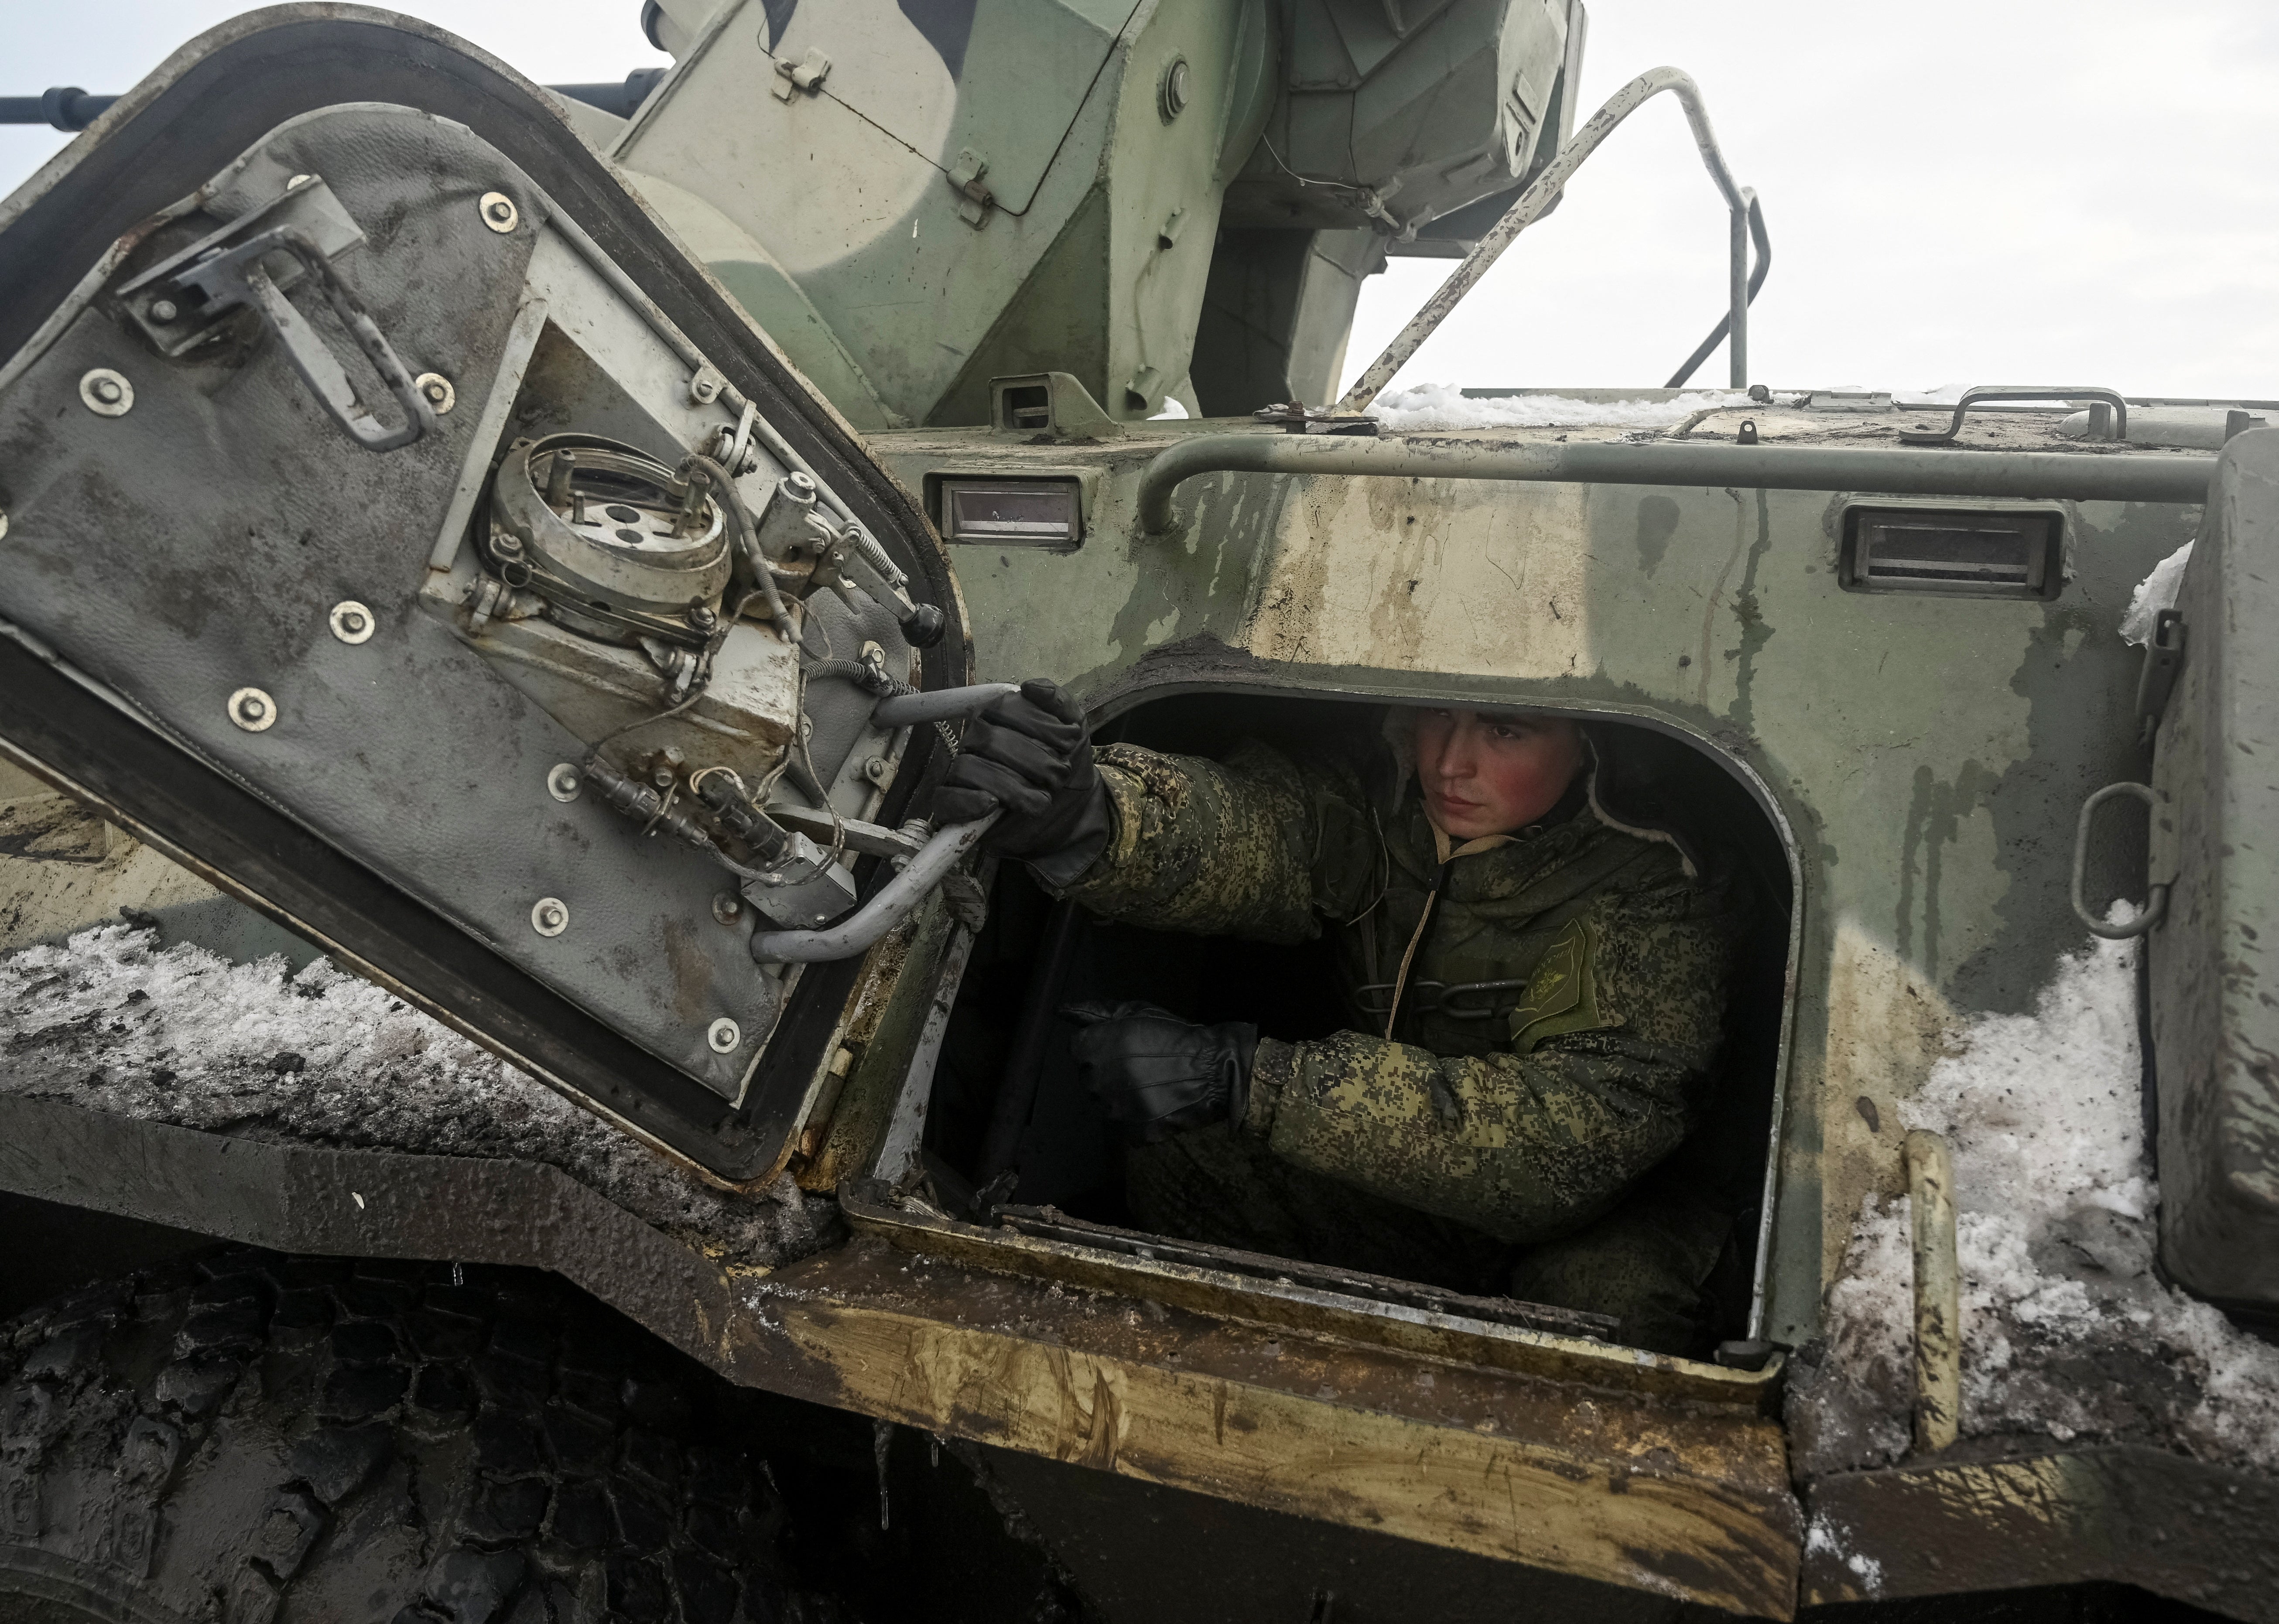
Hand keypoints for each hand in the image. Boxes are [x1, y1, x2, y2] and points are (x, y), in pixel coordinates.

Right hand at [934, 679, 1109, 884]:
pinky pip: (945, 798)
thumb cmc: (1064, 766)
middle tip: (1058, 776)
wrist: (1070, 811)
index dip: (1041, 726)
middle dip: (1034, 760)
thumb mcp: (1073, 732)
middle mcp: (976, 740)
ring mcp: (963, 772)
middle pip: (989, 740)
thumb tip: (1030, 687)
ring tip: (1043, 799)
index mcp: (997, 718)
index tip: (1068, 743)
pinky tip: (992, 804)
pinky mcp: (956, 805)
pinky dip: (967, 801)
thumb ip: (1059, 703)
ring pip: (968, 769)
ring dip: (1014, 787)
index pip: (1005, 708)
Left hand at [1064, 1001, 1258, 1144]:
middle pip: (1088, 1077)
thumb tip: (1061, 1011)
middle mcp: (1102, 1079)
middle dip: (1107, 1071)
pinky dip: (1137, 1116)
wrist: (1215, 1068)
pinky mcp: (1135, 1131)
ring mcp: (1118, 1109)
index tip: (1120, 1046)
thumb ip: (1095, 1012)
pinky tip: (1157, 1101)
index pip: (1078, 1048)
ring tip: (1150, 1083)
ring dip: (1120, 1094)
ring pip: (1105, 1103)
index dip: (1099, 1045)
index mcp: (1098, 1046)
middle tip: (1138, 1064)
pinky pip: (1124, 1126)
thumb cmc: (1175, 1036)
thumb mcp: (1137, 1012)